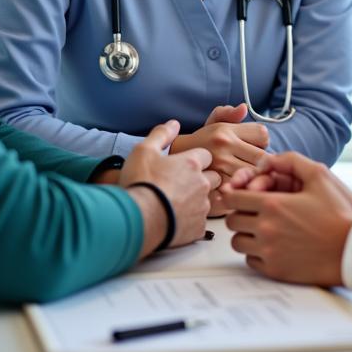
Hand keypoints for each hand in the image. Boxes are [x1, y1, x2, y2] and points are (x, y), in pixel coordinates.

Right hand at [121, 120, 219, 255]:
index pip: (206, 155)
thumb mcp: (143, 150)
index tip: (183, 166)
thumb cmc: (141, 183)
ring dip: (197, 201)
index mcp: (192, 163)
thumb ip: (161, 134)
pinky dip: (191, 221)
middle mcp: (202, 183)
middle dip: (202, 179)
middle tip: (181, 185)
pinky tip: (175, 221)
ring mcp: (202, 207)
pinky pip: (201, 222)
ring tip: (176, 204)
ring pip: (208, 200)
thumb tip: (174, 124)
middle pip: (214, 177)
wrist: (137, 219)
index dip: (195, 160)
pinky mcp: (199, 228)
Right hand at [172, 103, 270, 214]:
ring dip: (253, 180)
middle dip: (262, 164)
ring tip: (245, 180)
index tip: (253, 148)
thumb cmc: (194, 147)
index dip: (262, 142)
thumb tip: (243, 108)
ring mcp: (219, 172)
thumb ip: (226, 113)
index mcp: (224, 132)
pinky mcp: (216, 193)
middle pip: (263, 159)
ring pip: (254, 177)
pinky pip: (242, 194)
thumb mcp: (209, 124)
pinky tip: (234, 193)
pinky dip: (240, 195)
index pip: (263, 134)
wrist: (168, 170)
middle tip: (254, 168)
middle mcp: (223, 149)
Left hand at [223, 153, 351, 286]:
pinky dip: (256, 252)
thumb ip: (290, 161)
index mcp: (272, 205)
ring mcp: (269, 252)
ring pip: (237, 242)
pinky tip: (272, 245)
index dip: (234, 193)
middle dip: (239, 213)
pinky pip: (250, 260)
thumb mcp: (319, 174)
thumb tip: (265, 161)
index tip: (241, 194)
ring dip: (245, 234)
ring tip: (262, 228)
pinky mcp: (275, 270)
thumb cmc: (338, 212)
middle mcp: (266, 229)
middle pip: (231, 221)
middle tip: (253, 211)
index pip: (232, 198)